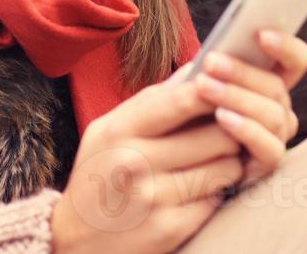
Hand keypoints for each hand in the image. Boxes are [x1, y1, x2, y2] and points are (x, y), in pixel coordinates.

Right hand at [51, 68, 245, 253]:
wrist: (76, 241)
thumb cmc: (99, 175)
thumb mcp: (108, 131)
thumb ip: (150, 102)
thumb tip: (197, 70)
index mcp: (119, 131)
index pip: (180, 100)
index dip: (213, 91)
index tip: (227, 90)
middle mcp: (135, 162)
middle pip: (215, 134)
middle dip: (230, 131)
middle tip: (230, 132)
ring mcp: (154, 197)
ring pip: (224, 168)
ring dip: (229, 163)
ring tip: (218, 161)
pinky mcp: (171, 228)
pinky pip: (216, 200)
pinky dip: (215, 194)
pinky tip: (201, 191)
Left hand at [192, 28, 306, 184]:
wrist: (170, 157)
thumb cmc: (184, 111)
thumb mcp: (194, 83)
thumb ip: (210, 66)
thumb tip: (215, 50)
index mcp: (266, 82)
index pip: (295, 61)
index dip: (286, 46)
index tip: (261, 34)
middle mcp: (278, 108)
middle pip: (277, 86)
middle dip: (243, 72)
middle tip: (210, 62)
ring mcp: (276, 137)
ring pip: (274, 114)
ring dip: (238, 97)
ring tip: (204, 87)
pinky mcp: (267, 165)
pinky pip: (270, 148)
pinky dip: (246, 129)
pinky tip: (223, 118)